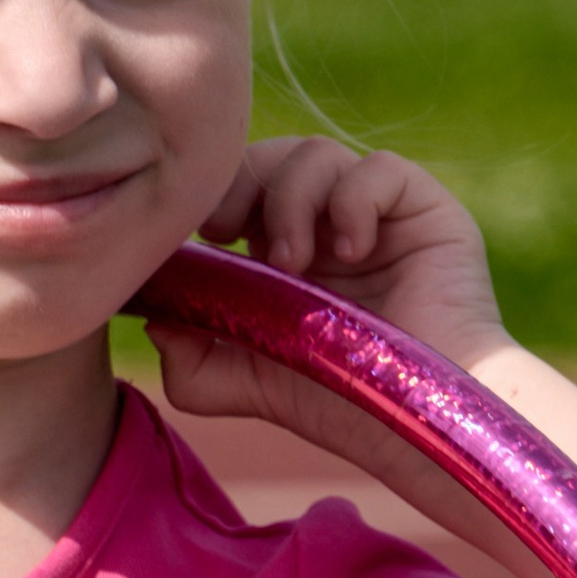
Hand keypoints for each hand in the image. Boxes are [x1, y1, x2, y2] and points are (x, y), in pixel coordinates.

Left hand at [146, 138, 514, 502]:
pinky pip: (378, 167)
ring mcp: (375, 212)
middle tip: (231, 232)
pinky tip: (351, 252)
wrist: (421, 424)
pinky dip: (353, 200)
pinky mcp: (424, 207)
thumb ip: (194, 360)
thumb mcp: (250, 385)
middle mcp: (327, 222)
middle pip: (267, 156)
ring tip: (297, 262)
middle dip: (239, 183)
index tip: (200, 234)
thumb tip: (152, 317)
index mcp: (284, 250)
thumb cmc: (344, 404)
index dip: (211, 196)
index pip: (235, 188)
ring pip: (315, 153)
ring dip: (291, 200)